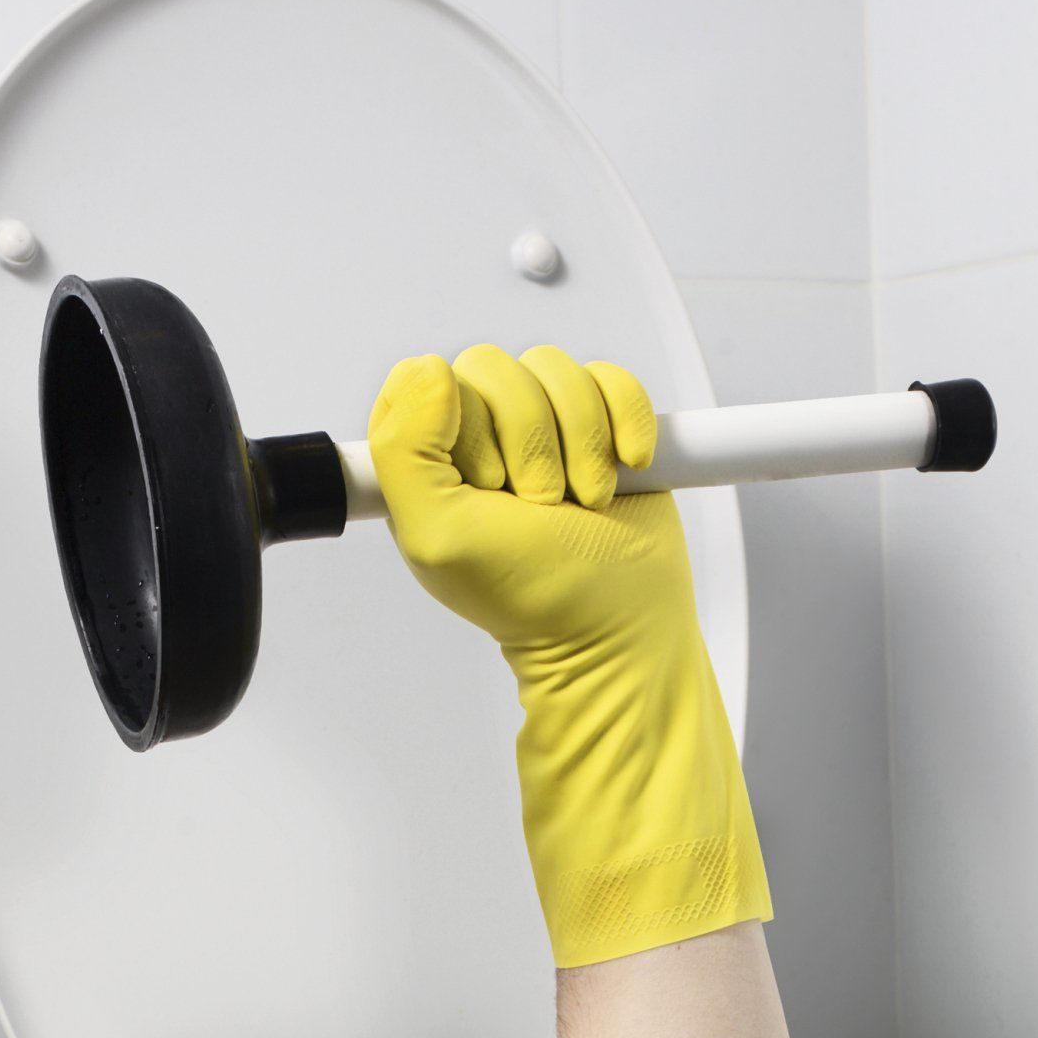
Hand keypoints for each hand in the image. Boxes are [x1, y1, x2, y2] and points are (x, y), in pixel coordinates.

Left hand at [369, 346, 769, 969]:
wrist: (629, 668)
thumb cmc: (546, 632)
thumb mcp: (446, 547)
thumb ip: (407, 458)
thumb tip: (411, 382)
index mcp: (436, 475)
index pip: (431, 380)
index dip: (462, 425)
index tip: (490, 483)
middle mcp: (488, 453)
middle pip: (503, 369)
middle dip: (534, 445)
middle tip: (548, 512)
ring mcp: (550, 447)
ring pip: (562, 373)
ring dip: (583, 444)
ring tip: (584, 508)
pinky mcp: (611, 443)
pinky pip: (615, 383)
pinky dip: (627, 425)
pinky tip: (621, 477)